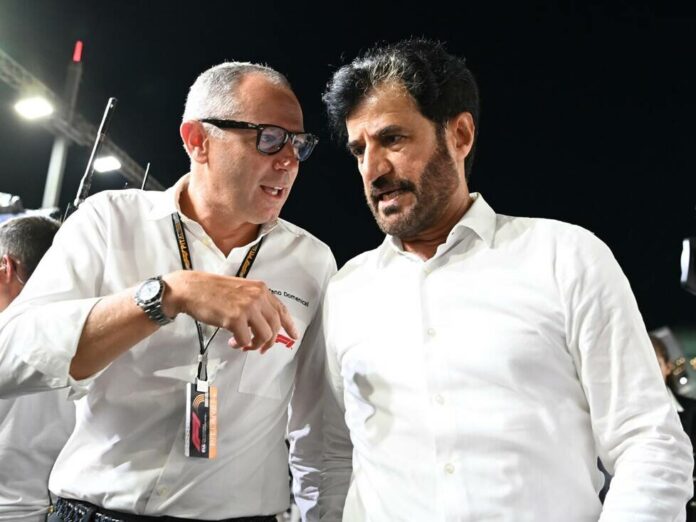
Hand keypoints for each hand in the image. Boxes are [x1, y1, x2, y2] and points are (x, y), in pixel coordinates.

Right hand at [162, 270, 297, 352]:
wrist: (192, 288)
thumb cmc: (212, 290)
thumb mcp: (241, 289)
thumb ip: (255, 301)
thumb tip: (264, 322)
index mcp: (260, 289)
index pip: (282, 309)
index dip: (290, 325)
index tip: (294, 336)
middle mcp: (257, 297)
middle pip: (275, 326)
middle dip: (269, 341)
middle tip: (260, 348)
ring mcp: (247, 307)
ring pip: (265, 335)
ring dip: (255, 345)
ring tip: (244, 345)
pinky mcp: (235, 318)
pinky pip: (246, 340)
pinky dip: (240, 345)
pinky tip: (232, 342)